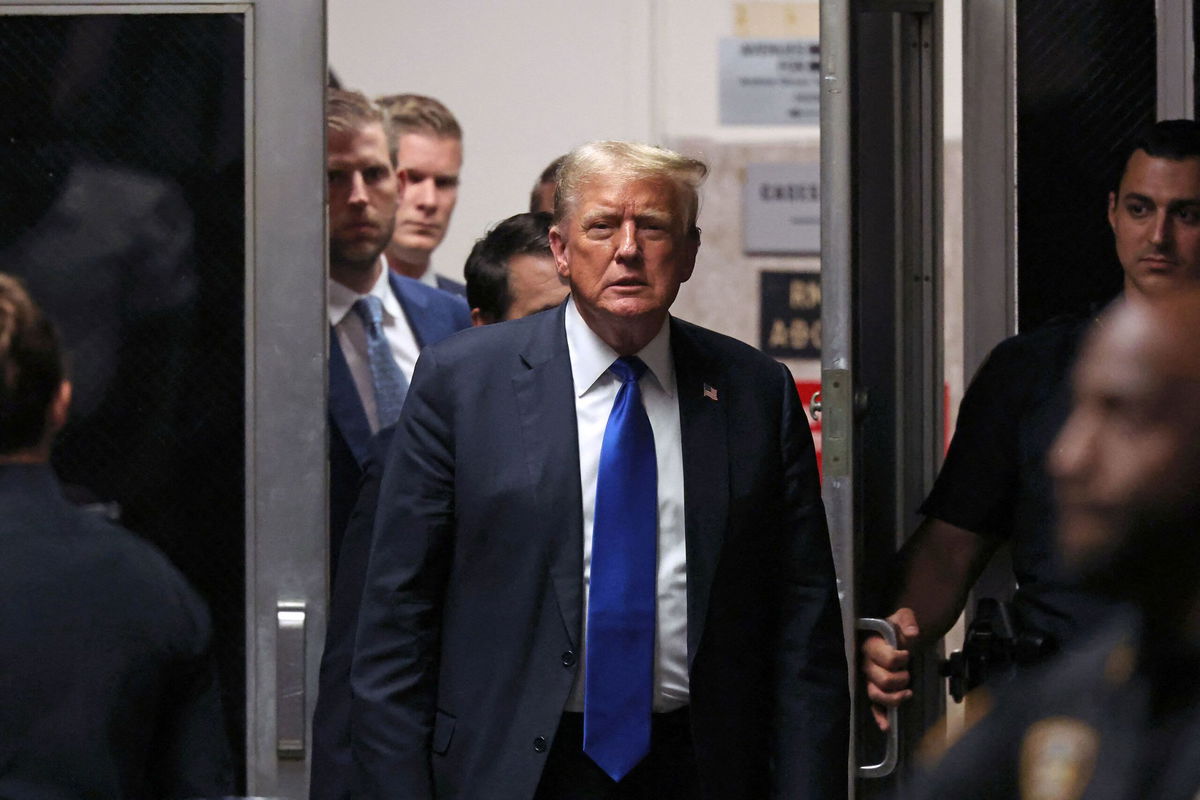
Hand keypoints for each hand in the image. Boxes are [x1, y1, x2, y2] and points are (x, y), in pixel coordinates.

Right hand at [861, 607, 919, 730]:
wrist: (895, 635)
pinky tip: (887, 726)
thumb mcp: (903, 616)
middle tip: (907, 672)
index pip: (887, 659)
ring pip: (876, 695)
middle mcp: (866, 664)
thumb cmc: (896, 627)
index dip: (900, 659)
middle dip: (900, 679)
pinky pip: (873, 706)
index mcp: (870, 645)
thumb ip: (907, 621)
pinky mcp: (874, 689)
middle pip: (882, 680)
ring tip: (907, 692)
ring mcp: (869, 679)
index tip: (907, 653)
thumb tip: (912, 634)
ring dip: (894, 698)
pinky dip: (879, 716)